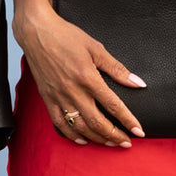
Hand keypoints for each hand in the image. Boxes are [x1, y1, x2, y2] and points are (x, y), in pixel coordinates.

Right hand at [13, 0, 146, 147]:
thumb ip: (117, 68)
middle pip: (97, 122)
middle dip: (115, 136)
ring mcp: (59, 96)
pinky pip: (60, 123)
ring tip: (110, 142)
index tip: (138, 131)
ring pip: (80, 127)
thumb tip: (138, 83)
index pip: (112, 105)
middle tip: (126, 142)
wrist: (37, 32)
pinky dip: (72, 135)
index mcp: (87, 77)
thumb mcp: (96, 48)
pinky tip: (83, 140)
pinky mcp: (47, 99)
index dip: (128, 120)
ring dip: (97, 138)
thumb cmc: (66, 36)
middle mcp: (73, 90)